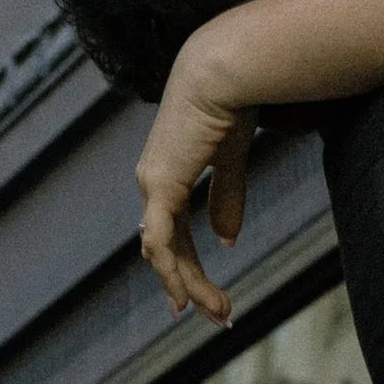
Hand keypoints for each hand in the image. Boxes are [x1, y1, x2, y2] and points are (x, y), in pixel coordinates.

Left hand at [135, 45, 256, 323]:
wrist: (223, 68)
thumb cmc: (230, 98)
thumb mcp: (230, 155)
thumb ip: (225, 195)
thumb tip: (226, 240)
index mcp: (168, 171)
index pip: (173, 231)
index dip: (187, 265)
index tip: (207, 296)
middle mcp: (154, 181)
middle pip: (167, 248)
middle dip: (190, 285)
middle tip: (218, 315)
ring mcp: (153, 184)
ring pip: (165, 252)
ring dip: (190, 285)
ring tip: (219, 313)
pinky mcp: (161, 185)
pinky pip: (162, 242)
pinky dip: (174, 272)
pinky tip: (188, 298)